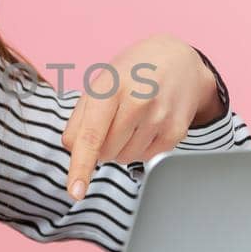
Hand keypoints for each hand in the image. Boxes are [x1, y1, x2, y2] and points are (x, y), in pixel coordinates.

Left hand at [60, 34, 219, 199]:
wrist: (179, 60)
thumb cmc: (133, 72)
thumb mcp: (100, 83)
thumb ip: (79, 118)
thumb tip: (71, 149)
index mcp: (111, 87)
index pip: (91, 136)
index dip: (81, 166)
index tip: (75, 191)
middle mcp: (138, 102)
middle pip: (105, 152)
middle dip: (100, 145)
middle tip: (112, 120)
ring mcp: (160, 118)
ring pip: (124, 158)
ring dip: (120, 148)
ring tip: (131, 120)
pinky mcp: (176, 132)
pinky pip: (145, 158)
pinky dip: (139, 148)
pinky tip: (146, 125)